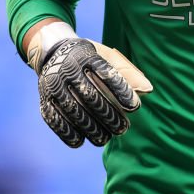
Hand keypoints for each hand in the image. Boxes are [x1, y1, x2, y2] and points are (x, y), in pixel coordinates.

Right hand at [29, 22, 152, 147]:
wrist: (54, 53)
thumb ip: (129, 73)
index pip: (106, 73)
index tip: (135, 107)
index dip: (121, 90)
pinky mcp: (44, 99)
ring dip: (91, 128)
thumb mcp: (109, 57)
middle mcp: (68, 68)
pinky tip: (81, 140)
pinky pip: (54, 119)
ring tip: (106, 138)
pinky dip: (68, 132)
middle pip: (90, 95)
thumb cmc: (90, 59)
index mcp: (87, 55)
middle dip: (108, 115)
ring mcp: (53, 84)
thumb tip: (148, 89)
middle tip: (123, 128)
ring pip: (73, 110)